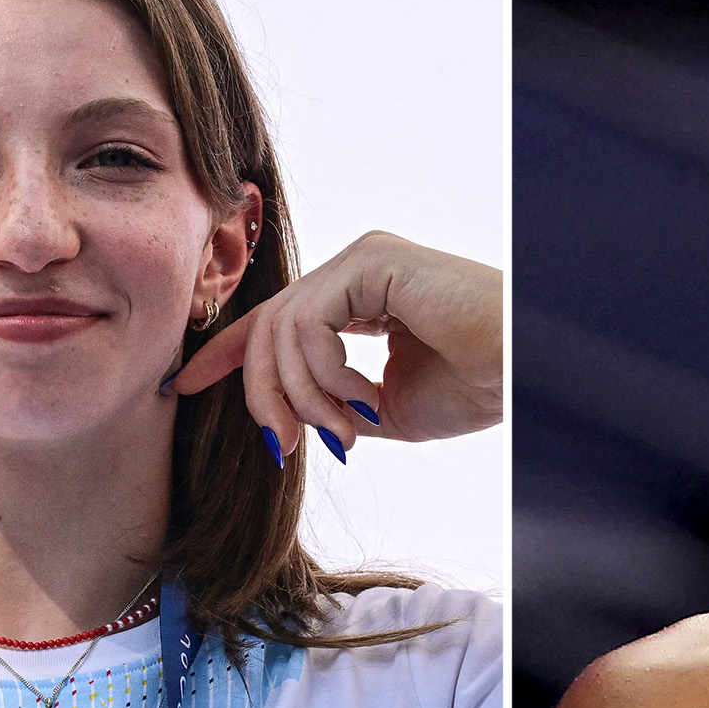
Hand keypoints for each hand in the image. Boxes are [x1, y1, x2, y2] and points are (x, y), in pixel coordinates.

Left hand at [171, 231, 500, 459]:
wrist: (525, 374)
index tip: (183, 385)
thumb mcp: (390, 410)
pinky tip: (361, 397)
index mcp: (361, 297)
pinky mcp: (372, 262)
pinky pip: (309, 322)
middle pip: (268, 330)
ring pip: (282, 330)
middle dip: (261, 396)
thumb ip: (338, 406)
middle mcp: (356, 269)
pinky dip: (323, 373)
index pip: (275, 321)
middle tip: (283, 447)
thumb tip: (298, 424)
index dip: (225, 354)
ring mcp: (362, 260)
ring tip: (345, 432)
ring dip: (301, 397)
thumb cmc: (478, 386)